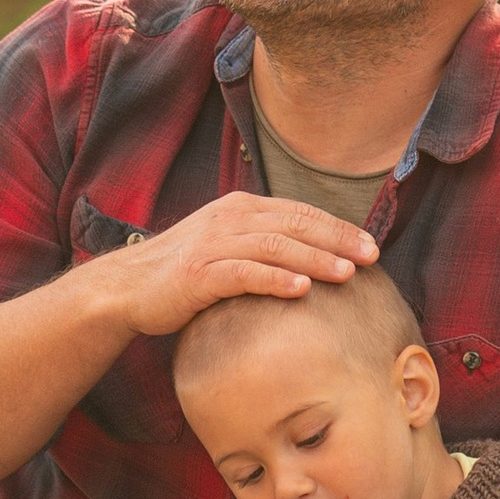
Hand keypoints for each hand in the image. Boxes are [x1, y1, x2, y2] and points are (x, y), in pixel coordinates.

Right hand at [99, 190, 375, 340]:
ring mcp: (213, 244)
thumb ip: (262, 244)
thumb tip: (312, 258)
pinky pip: (244, 274)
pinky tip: (301, 290)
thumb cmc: (184, 272)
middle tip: (372, 257)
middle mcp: (230, 218)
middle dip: (337, 240)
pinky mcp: (198, 273)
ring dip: (314, 259)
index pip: (300, 212)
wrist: (128, 287)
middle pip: (295, 224)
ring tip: (346, 274)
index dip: (338, 228)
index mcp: (241, 208)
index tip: (371, 245)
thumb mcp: (226, 246)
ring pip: (275, 247)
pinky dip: (275, 280)